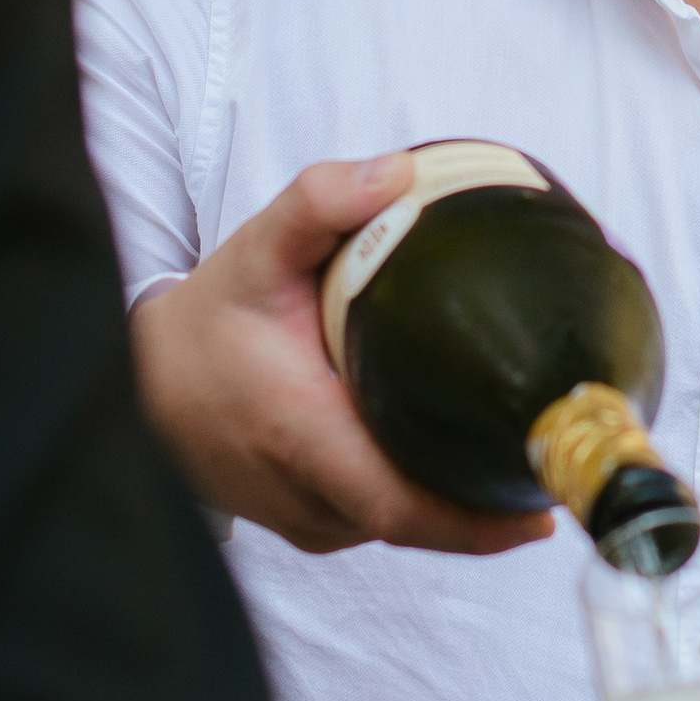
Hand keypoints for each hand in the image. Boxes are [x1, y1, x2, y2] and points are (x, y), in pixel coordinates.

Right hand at [131, 157, 554, 557]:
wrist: (140, 385)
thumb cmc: (208, 322)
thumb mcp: (256, 251)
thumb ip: (319, 203)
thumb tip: (395, 175)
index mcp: (297, 433)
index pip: (398, 506)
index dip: (473, 524)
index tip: (538, 513)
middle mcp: (304, 495)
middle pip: (418, 520)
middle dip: (490, 506)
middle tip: (560, 464)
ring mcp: (307, 520)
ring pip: (403, 522)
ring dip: (458, 498)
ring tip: (521, 452)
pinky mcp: (312, 526)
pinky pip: (382, 517)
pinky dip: (424, 493)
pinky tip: (462, 455)